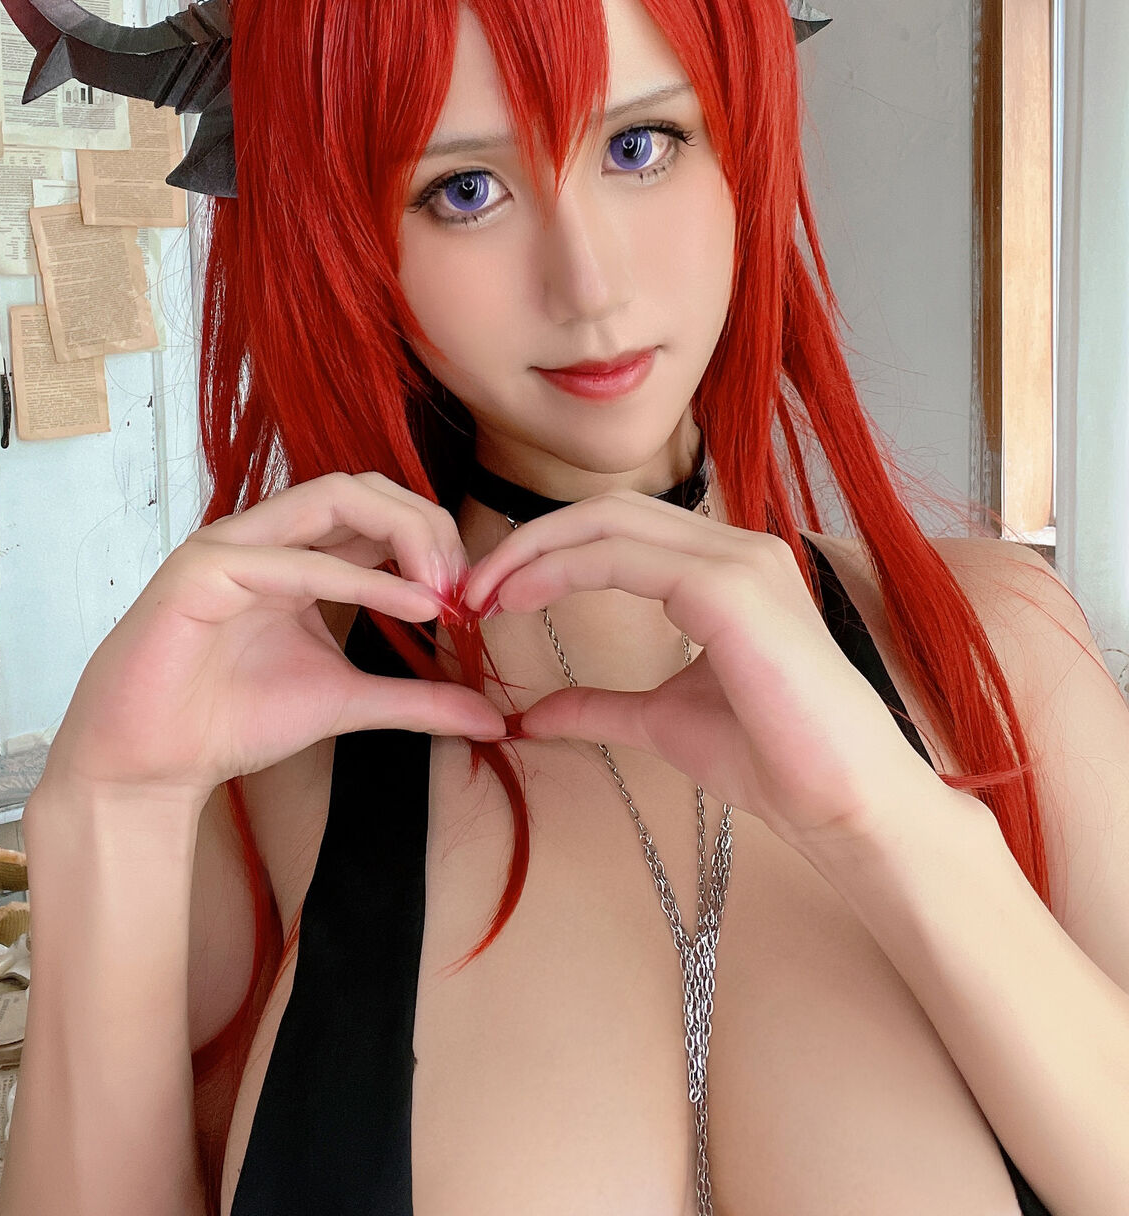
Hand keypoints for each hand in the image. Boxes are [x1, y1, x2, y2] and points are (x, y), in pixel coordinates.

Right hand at [40, 472, 505, 807]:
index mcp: (297, 551)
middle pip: (365, 488)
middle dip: (428, 524)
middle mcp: (266, 535)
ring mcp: (231, 545)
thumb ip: (418, 700)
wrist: (151, 767)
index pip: (378, 509)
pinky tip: (412, 605)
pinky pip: (292, 560)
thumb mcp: (349, 702)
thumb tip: (494, 720)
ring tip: (446, 589)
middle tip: (468, 584)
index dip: (436, 538)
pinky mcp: (201, 571)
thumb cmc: (233, 722)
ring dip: (403, 534)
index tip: (476, 596)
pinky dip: (361, 578)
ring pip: (331, 497)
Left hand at [460, 492, 948, 851]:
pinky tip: (520, 601)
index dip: (546, 550)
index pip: (618, 528)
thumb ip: (599, 706)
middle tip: (470, 589)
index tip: (489, 595)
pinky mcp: (733, 588)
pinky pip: (626, 557)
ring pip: (610, 521)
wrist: (844, 804)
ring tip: (483, 595)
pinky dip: (561, 570)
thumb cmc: (775, 760)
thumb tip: (529, 716)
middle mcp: (735, 548)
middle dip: (529, 541)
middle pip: (607, 510)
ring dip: (534, 551)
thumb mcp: (663, 722)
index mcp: (725, 569)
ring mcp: (738, 561)